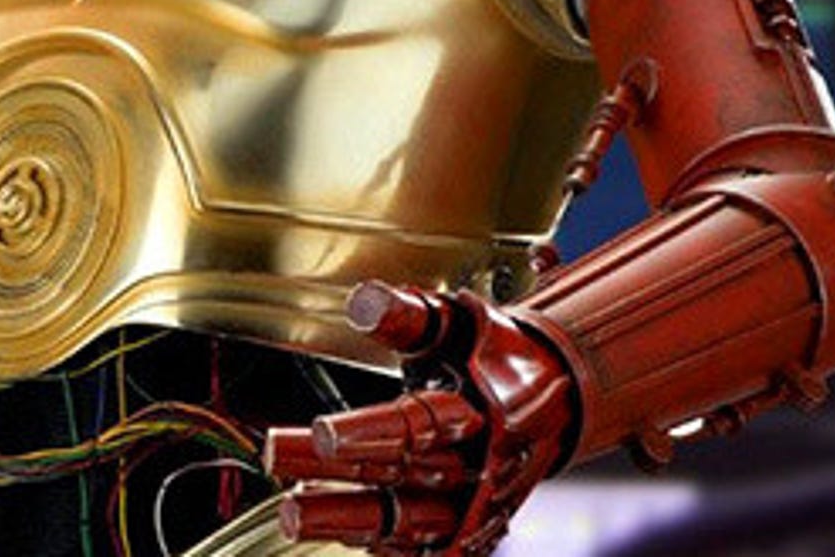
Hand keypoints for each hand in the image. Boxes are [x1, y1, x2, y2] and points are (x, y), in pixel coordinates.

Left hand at [262, 282, 576, 556]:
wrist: (553, 396)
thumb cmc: (493, 354)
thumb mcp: (457, 323)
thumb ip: (408, 315)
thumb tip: (364, 302)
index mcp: (477, 409)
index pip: (419, 424)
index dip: (370, 432)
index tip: (323, 433)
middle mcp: (476, 463)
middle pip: (401, 477)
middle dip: (342, 479)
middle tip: (282, 477)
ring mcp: (470, 502)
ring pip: (407, 521)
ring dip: (347, 520)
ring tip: (290, 516)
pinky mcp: (463, 526)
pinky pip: (422, 545)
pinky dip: (385, 547)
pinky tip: (333, 537)